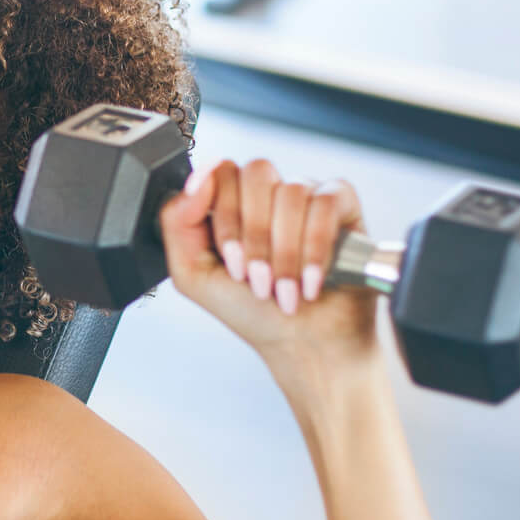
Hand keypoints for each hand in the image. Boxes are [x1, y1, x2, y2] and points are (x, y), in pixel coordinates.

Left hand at [158, 158, 382, 372]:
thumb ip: (177, 222)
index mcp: (230, 201)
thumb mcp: (193, 275)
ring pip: (292, 192)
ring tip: (285, 290)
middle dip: (255, 235)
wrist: (304, 347)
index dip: (227, 218)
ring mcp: (306, 195)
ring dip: (285, 252)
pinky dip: (316, 247)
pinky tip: (311, 280)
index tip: (232, 262)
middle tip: (258, 280)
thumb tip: (198, 180)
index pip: (221, 173)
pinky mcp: (342, 206)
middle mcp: (267, 192)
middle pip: (257, 172)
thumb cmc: (252, 312)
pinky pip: (327, 202)